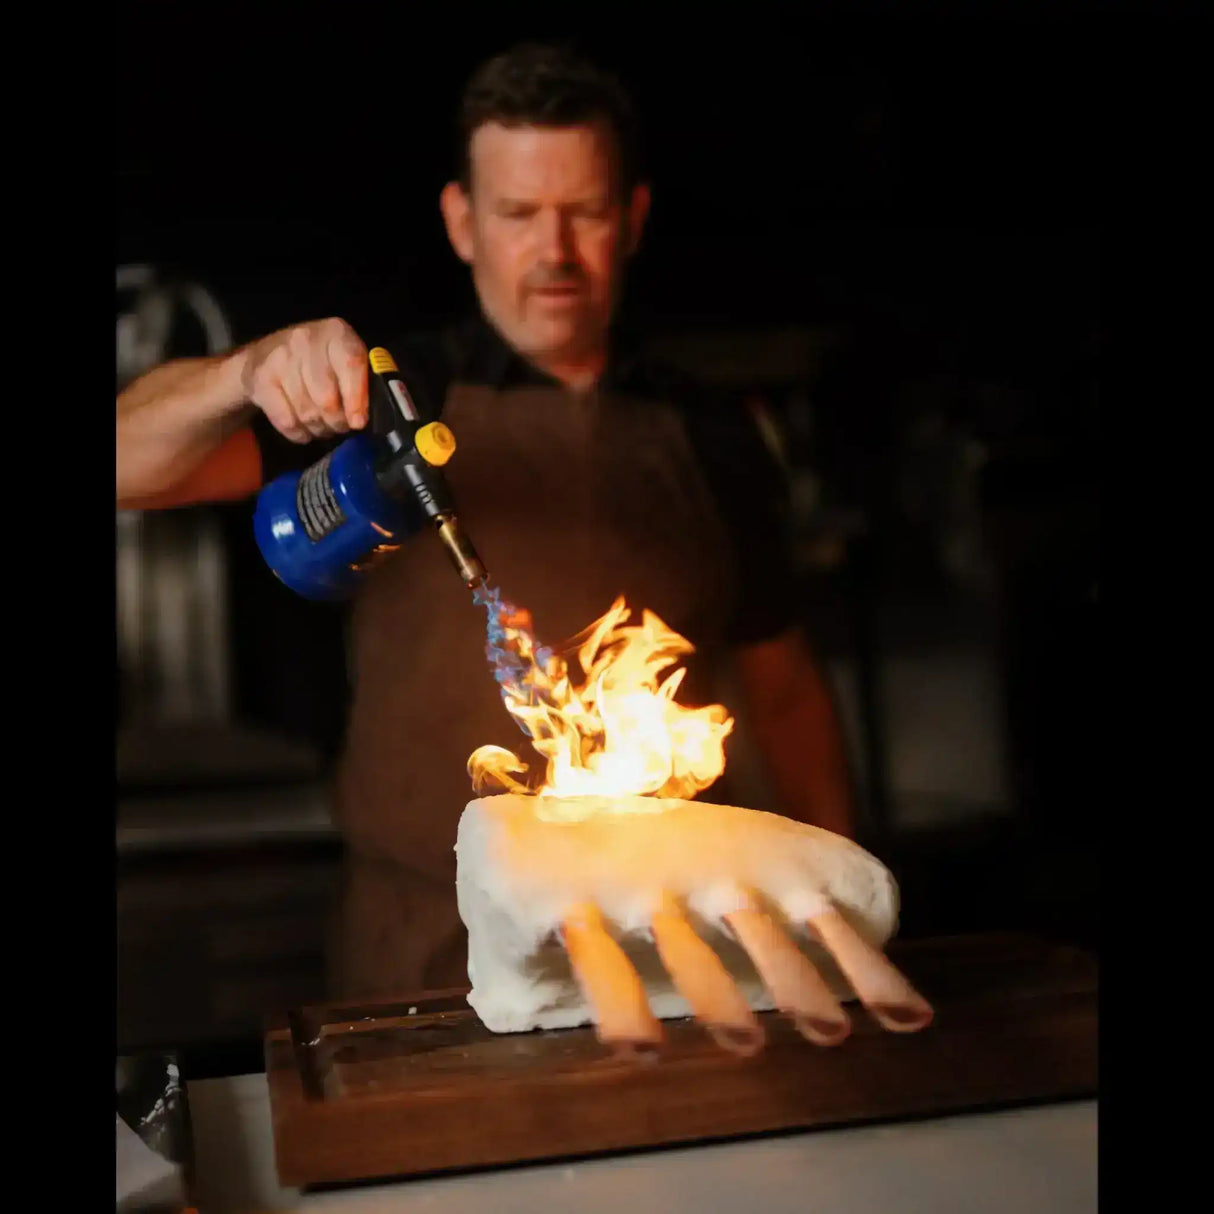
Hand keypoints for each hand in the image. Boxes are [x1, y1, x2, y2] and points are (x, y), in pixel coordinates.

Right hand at [236, 317, 368, 443]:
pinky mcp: (260, 379)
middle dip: (338, 422)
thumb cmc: (318, 363)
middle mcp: (306, 340)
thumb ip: (361, 381)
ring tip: (323, 427)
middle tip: (340, 426)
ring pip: (307, 413)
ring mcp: (280, 358)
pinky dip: (298, 434)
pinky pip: (286, 421)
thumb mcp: (343, 360)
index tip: (358, 422)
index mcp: (336, 333)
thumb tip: (371, 416)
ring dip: (319, 429)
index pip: (350, 366)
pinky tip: (304, 430)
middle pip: (327, 398)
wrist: (265, 356)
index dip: (356, 399)